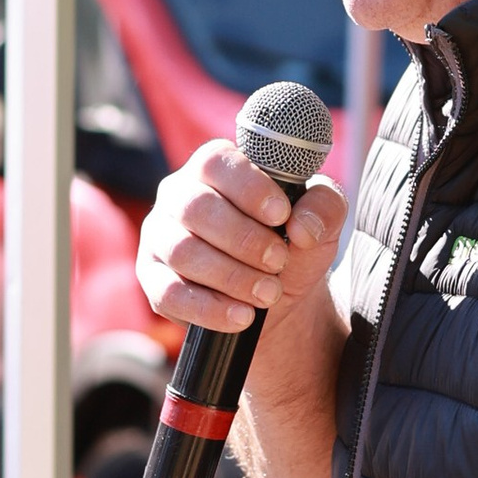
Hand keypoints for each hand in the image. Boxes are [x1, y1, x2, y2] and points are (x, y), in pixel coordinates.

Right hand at [137, 139, 345, 338]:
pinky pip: (169, 293)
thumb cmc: (292, 246)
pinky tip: (242, 315)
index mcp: (214, 168)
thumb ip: (324, 208)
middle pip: (196, 207)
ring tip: (269, 292)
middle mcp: (178, 196)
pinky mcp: (153, 280)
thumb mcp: (321, 223)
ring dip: (232, 276)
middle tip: (279, 261)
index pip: (216, 163)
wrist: (276, 299)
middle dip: (244, 239)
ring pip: (183, 251)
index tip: (281, 215)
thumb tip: (301, 226)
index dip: (248, 188)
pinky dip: (210, 308)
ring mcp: (160, 238)